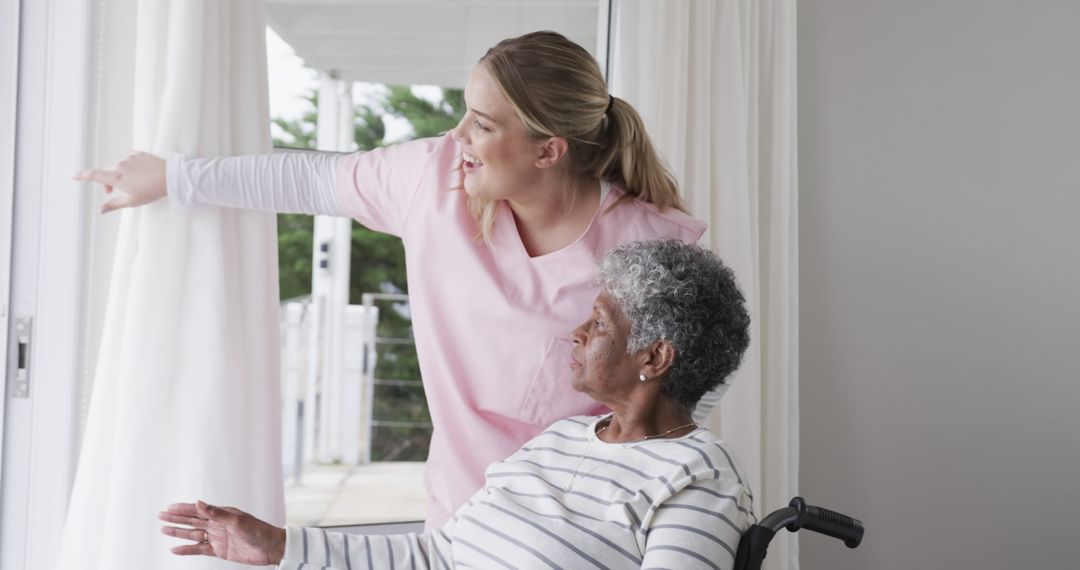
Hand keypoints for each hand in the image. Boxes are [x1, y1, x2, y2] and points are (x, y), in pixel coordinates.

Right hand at [74, 151, 166, 213]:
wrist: (170, 177)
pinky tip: (139, 172)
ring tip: (134, 182)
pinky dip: (130, 166)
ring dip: (121, 174)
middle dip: (108, 182)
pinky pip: (129, 159)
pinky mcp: (139, 153)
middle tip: (112, 191)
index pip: (94, 175)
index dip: (83, 175)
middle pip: (107, 172)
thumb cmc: (152, 190)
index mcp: (116, 177)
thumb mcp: (132, 201)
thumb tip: (102, 210)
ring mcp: (129, 158)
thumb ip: (114, 204)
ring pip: (119, 166)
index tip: (74, 175)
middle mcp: (120, 165)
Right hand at [159, 500, 285, 564]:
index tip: (168, 507)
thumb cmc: (257, 531)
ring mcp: (217, 537)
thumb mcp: (236, 521)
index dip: (183, 508)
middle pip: (192, 521)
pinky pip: (199, 549)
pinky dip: (187, 549)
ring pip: (193, 534)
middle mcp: (217, 524)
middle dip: (176, 519)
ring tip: (163, 530)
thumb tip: (198, 502)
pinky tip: (175, 549)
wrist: (270, 548)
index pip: (198, 510)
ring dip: (178, 533)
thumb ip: (216, 513)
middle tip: (160, 516)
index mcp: (222, 514)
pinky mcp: (219, 550)